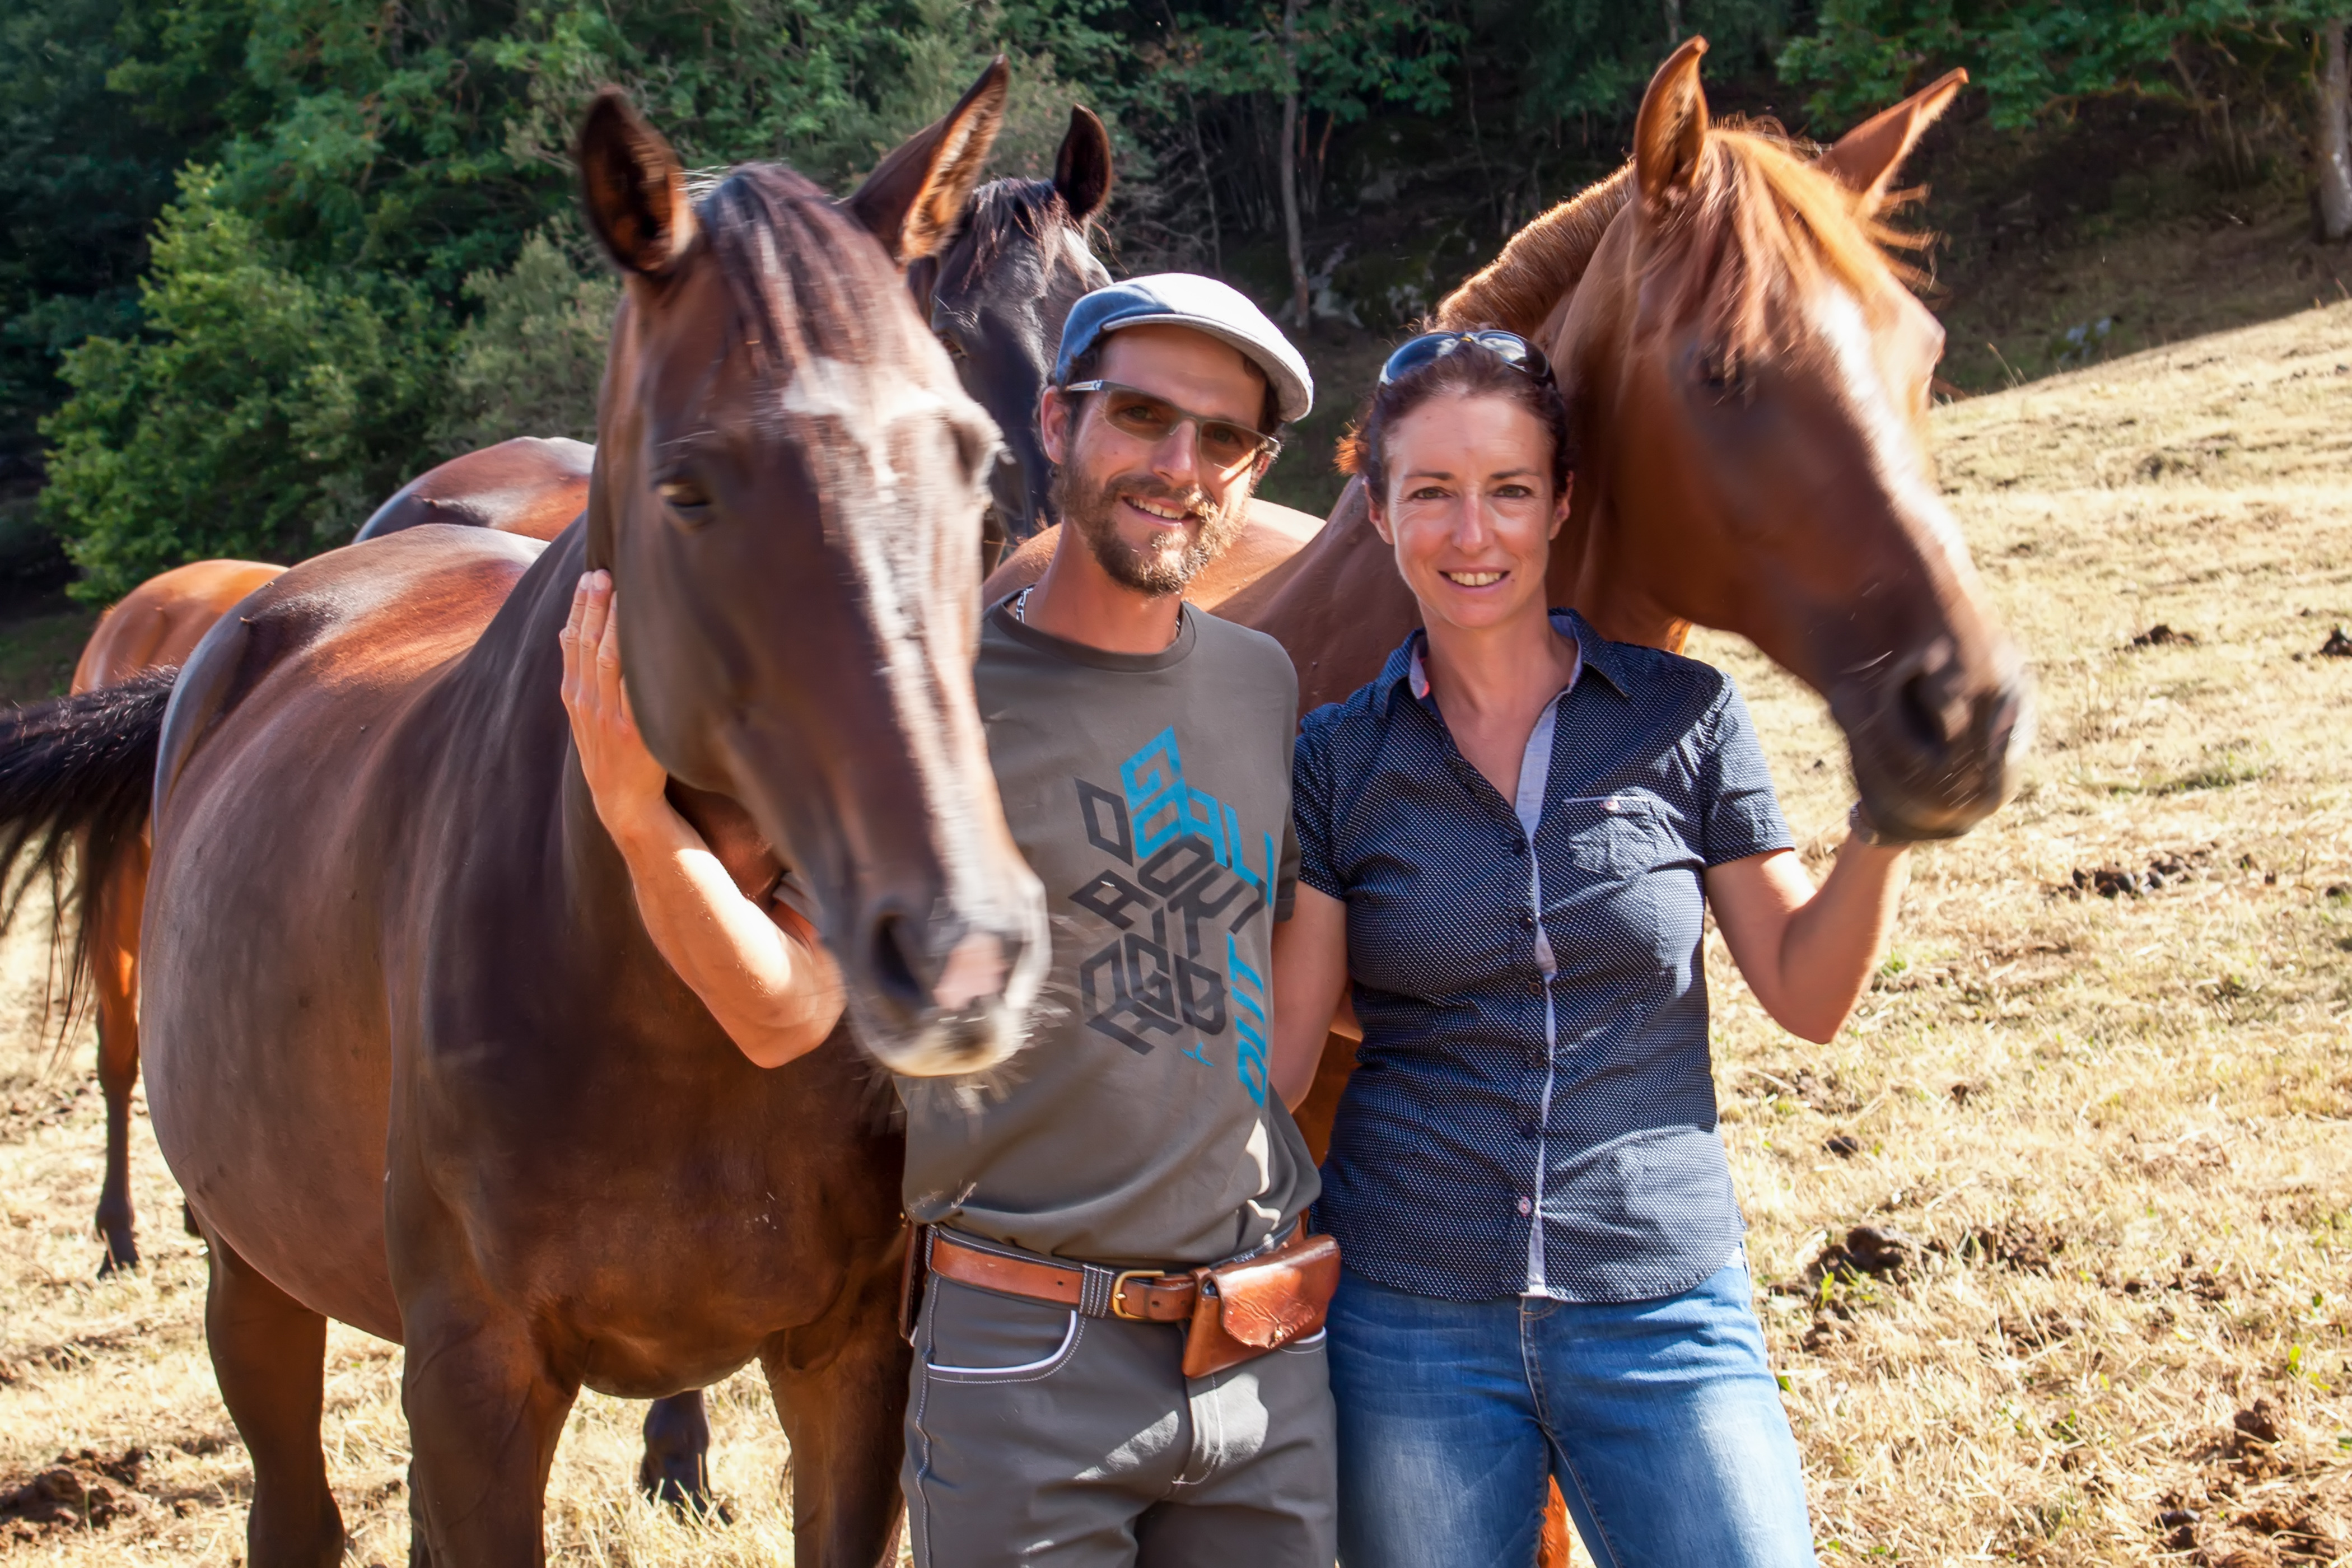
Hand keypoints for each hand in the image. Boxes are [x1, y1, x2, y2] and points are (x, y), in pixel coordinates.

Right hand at [559, 571, 670, 841]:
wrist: (623, 804)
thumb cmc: (610, 754)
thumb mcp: (584, 716)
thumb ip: (579, 677)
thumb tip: (570, 631)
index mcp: (574, 696)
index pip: (571, 641)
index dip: (579, 607)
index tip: (588, 577)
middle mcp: (586, 703)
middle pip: (587, 643)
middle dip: (594, 605)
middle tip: (603, 572)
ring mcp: (609, 717)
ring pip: (607, 659)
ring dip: (613, 622)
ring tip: (622, 592)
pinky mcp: (634, 732)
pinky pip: (636, 688)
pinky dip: (638, 660)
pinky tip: (647, 636)